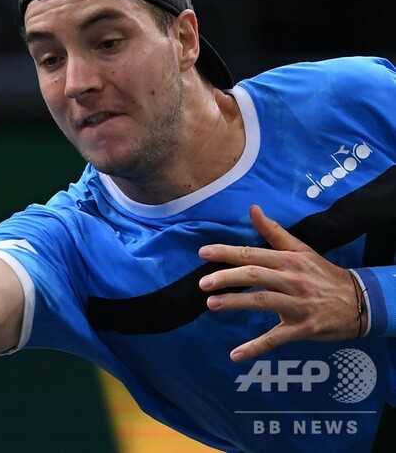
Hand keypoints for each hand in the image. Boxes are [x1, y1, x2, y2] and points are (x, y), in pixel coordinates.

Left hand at [198, 205, 364, 361]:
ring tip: (211, 304)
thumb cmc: (323, 274)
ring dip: (235, 303)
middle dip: (227, 278)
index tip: (203, 253)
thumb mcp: (302, 249)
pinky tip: (235, 354)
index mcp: (289, 260)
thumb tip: (252, 209)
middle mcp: (292, 280)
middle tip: (202, 283)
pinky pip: (275, 339)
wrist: (360, 302)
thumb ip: (274, 231)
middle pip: (255, 276)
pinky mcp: (303, 328)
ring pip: (262, 302)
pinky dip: (255, 348)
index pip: (253, 254)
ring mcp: (297, 305)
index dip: (227, 253)